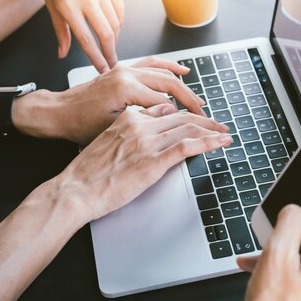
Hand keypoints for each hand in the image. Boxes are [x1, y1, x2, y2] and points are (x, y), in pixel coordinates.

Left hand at [14, 57, 205, 144]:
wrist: (57, 112)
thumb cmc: (79, 125)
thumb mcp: (113, 129)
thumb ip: (142, 121)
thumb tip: (169, 117)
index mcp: (125, 89)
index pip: (165, 101)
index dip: (183, 115)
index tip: (196, 125)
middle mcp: (126, 74)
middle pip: (169, 84)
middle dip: (189, 99)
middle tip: (203, 113)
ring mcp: (124, 69)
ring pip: (162, 72)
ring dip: (182, 84)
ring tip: (197, 98)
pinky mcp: (121, 70)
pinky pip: (151, 64)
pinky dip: (168, 67)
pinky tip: (181, 71)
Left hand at [35, 0, 123, 72]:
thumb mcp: (51, 4)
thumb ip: (61, 31)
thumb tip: (63, 54)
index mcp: (68, 5)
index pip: (85, 40)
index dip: (96, 59)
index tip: (102, 70)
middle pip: (106, 34)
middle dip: (111, 53)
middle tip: (113, 65)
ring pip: (115, 23)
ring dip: (115, 39)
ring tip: (111, 48)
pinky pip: (120, 9)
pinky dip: (119, 23)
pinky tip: (115, 29)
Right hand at [55, 103, 231, 221]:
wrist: (75, 190)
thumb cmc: (87, 173)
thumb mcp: (106, 142)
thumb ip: (127, 133)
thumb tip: (145, 133)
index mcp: (127, 118)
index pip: (165, 110)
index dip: (184, 114)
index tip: (195, 119)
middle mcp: (139, 125)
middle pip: (181, 117)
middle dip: (204, 120)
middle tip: (219, 125)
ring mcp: (147, 142)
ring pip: (188, 128)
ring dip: (212, 129)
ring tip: (225, 133)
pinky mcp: (153, 161)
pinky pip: (188, 146)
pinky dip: (209, 142)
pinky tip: (221, 142)